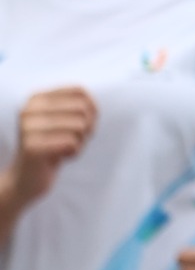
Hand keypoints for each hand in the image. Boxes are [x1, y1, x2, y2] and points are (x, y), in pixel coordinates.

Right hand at [3, 87, 96, 213]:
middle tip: (75, 139)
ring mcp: (27, 128)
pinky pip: (72, 143)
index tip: (85, 123)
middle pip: (82, 109)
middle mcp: (28, 110)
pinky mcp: (32, 147)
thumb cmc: (53, 146)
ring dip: (80, 141)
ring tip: (65, 148)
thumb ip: (79, 106)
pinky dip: (74, 152)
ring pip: (80, 126)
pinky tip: (61, 157)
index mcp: (36, 99)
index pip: (79, 92)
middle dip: (88, 127)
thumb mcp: (64, 121)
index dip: (93, 109)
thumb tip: (92, 104)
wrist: (27, 178)